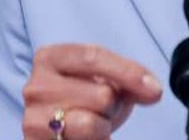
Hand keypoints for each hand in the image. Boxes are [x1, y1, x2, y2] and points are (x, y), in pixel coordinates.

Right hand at [22, 44, 163, 138]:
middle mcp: (35, 87)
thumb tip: (152, 91)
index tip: (154, 91)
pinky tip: (85, 138)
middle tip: (102, 108)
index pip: (93, 57)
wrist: (54, 133)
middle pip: (101, 94)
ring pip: (92, 124)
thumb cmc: (83, 100)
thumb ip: (128, 79)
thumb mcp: (104, 80)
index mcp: (49, 57)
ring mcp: (33, 119)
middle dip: (114, 105)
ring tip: (92, 123)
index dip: (129, 73)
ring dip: (103, 127)